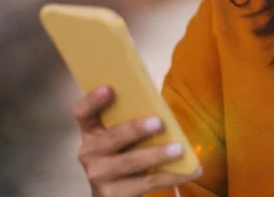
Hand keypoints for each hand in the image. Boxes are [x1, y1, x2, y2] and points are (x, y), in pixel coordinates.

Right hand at [72, 85, 201, 196]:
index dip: (93, 100)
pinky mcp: (113, 195)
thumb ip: (131, 120)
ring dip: (157, 155)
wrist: (110, 194)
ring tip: (179, 149)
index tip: (109, 88)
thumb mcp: (120, 137)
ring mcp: (99, 175)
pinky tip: (191, 170)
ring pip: (130, 162)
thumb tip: (163, 104)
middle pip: (111, 138)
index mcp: (91, 132)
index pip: (82, 113)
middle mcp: (89, 153)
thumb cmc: (121, 155)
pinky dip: (172, 176)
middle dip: (135, 129)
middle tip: (159, 122)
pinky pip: (147, 183)